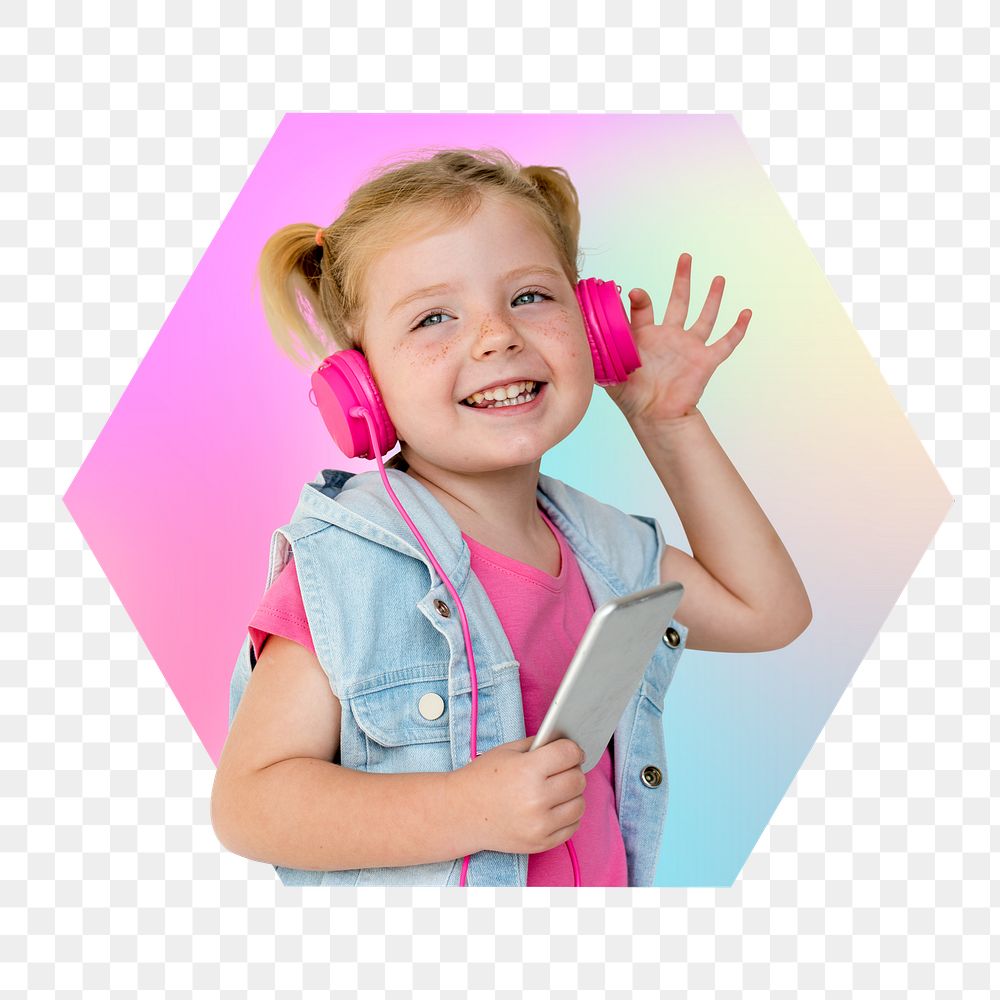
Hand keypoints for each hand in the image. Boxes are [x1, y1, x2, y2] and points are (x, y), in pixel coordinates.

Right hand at [454, 736, 586, 854]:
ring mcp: (539, 825)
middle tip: (562, 770)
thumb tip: (567, 743)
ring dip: (572, 795)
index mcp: (527, 770)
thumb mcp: (507, 751)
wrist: (460, 813)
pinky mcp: (541, 843)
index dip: (572, 749)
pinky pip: (572, 827)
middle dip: (572, 770)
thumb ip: (539, 745)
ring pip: (579, 804)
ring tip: (558, 790)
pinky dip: (567, 816)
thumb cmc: (482, 779)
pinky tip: (554, 808)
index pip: (569, 754)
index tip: (570, 751)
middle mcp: (536, 799)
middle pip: (577, 779)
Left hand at [603, 252, 751, 424]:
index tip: (635, 293)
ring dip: (712, 298)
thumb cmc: (631, 397)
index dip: (640, 300)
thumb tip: (583, 327)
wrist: (654, 418)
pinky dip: (737, 329)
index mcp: (646, 336)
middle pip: (679, 301)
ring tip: (718, 279)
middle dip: (682, 279)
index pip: (644, 310)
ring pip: (704, 317)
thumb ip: (602, 348)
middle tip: (685, 257)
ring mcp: (689, 348)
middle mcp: (669, 337)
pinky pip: (725, 343)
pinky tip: (746, 312)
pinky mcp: (705, 361)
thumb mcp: (612, 370)